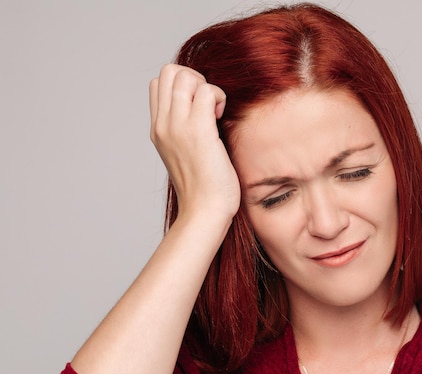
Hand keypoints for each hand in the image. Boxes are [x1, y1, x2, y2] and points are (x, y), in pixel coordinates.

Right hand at [149, 64, 240, 220]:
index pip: (159, 83)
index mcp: (158, 129)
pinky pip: (207, 90)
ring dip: (206, 86)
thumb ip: (186, 130)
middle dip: (194, 77)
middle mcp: (162, 124)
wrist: (204, 211)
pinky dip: (219, 97)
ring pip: (184, 75)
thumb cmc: (204, 187)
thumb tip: (205, 109)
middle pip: (169, 71)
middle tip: (209, 104)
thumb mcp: (186, 153)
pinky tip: (221, 120)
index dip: (183, 85)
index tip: (199, 107)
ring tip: (215, 112)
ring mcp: (177, 126)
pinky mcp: (198, 130)